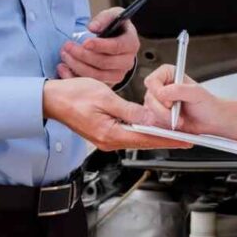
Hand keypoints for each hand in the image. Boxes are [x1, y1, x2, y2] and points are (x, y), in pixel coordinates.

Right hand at [43, 78, 189, 151]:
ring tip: (173, 131)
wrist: (51, 100)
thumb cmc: (73, 95)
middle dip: (165, 139)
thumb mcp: (105, 98)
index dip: (168, 139)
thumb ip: (129, 109)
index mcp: (110, 133)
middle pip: (143, 141)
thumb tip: (149, 117)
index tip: (184, 140)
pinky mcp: (103, 134)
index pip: (146, 138)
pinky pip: (127, 134)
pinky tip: (150, 126)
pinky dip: (141, 130)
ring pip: (136, 138)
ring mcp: (105, 139)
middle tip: (185, 138)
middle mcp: (108, 141)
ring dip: (154, 134)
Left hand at [57, 7, 139, 85]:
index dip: (100, 45)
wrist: (116, 40)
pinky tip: (63, 68)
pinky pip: (90, 85)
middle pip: (104, 63)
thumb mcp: (112, 16)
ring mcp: (118, 75)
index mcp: (131, 44)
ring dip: (77, 66)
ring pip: (97, 76)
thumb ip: (104, 18)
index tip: (85, 42)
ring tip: (65, 55)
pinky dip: (74, 77)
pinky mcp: (107, 84)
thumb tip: (93, 27)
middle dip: (83, 55)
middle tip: (67, 46)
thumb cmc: (115, 27)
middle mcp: (127, 62)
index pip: (117, 47)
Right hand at [143, 64, 236, 140]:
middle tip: (176, 115)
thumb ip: (178, 90)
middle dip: (163, 111)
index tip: (170, 102)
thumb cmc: (207, 105)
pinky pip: (152, 123)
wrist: (212, 121)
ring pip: (149, 113)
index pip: (151, 81)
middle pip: (148, 99)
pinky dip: (163, 126)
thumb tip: (162, 93)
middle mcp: (161, 87)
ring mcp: (158, 103)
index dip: (158, 93)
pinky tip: (175, 124)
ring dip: (164, 120)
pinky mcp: (158, 116)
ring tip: (179, 120)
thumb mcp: (196, 93)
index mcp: (168, 75)